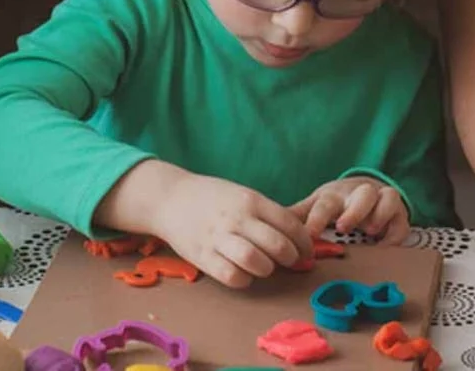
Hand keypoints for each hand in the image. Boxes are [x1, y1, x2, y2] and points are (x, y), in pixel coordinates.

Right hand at [151, 173, 312, 288]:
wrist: (169, 198)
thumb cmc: (211, 198)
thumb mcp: (241, 194)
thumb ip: (266, 212)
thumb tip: (298, 235)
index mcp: (250, 200)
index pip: (290, 225)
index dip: (304, 243)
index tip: (305, 251)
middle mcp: (236, 218)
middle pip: (278, 246)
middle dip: (290, 259)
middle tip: (288, 261)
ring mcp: (218, 237)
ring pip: (256, 262)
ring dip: (267, 269)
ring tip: (265, 267)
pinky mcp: (202, 256)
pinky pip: (232, 276)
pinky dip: (244, 280)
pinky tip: (243, 273)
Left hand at [289, 176, 409, 244]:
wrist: (364, 188)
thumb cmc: (335, 202)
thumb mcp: (314, 206)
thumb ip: (297, 217)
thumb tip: (272, 226)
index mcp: (335, 196)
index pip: (325, 204)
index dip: (316, 220)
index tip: (308, 236)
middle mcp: (359, 195)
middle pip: (361, 195)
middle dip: (354, 211)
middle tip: (343, 227)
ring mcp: (381, 201)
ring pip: (387, 198)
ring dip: (379, 214)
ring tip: (370, 231)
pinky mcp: (399, 214)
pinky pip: (402, 222)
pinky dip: (395, 233)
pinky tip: (385, 246)